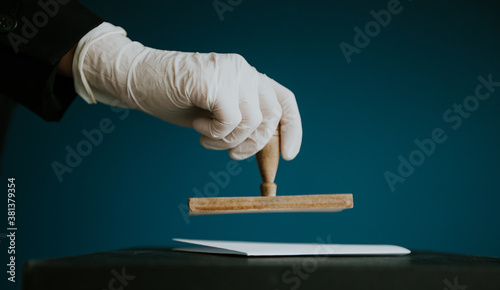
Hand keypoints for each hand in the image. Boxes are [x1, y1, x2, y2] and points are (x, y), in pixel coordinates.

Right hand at [73, 23, 301, 159]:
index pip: (284, 100)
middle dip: (254, 144)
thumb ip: (242, 123)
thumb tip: (267, 150)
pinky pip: (231, 121)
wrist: (139, 80)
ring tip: (205, 136)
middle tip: (231, 153)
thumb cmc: (176, 98)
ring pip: (252, 121)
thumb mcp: (217, 114)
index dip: (292, 129)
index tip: (288, 155)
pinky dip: (215, 133)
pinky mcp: (214, 81)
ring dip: (228, 140)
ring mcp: (230, 72)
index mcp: (247, 77)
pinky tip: (198, 125)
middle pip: (272, 116)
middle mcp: (244, 70)